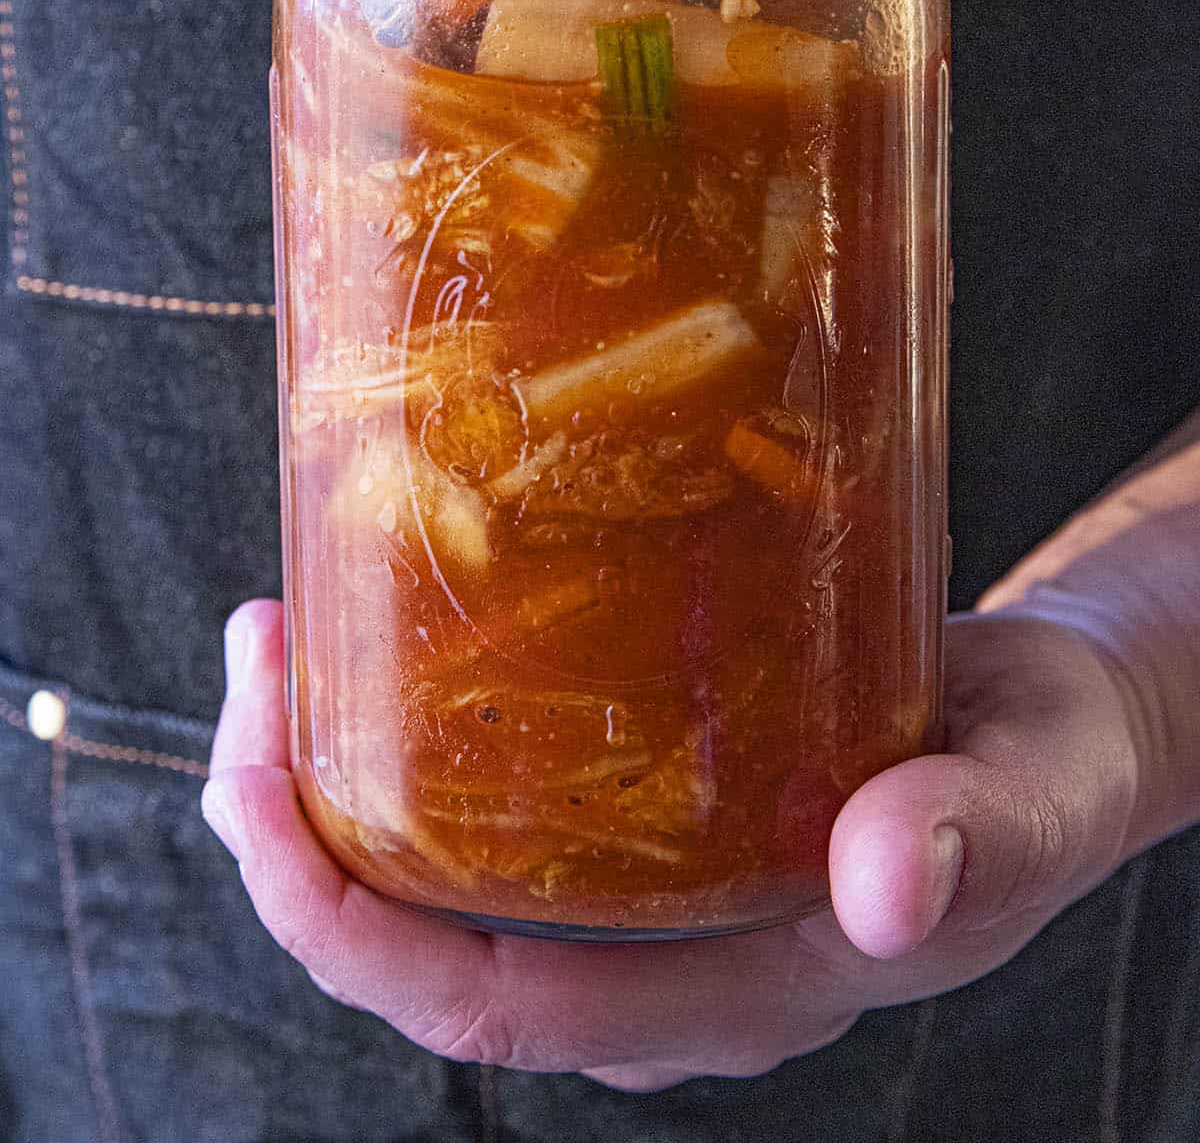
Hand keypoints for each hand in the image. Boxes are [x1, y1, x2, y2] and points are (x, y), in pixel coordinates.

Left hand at [202, 442, 1199, 1089]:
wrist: (1062, 720)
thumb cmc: (1049, 769)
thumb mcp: (1031, 797)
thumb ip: (965, 840)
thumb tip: (881, 883)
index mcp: (729, 991)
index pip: (488, 1007)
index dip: (346, 927)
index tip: (262, 792)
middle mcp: (658, 956)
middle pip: (419, 946)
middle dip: (293, 829)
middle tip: (253, 659)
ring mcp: (643, 887)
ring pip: (437, 872)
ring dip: (326, 773)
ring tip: (277, 634)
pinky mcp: (647, 802)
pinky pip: (489, 799)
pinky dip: (405, 730)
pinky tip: (386, 630)